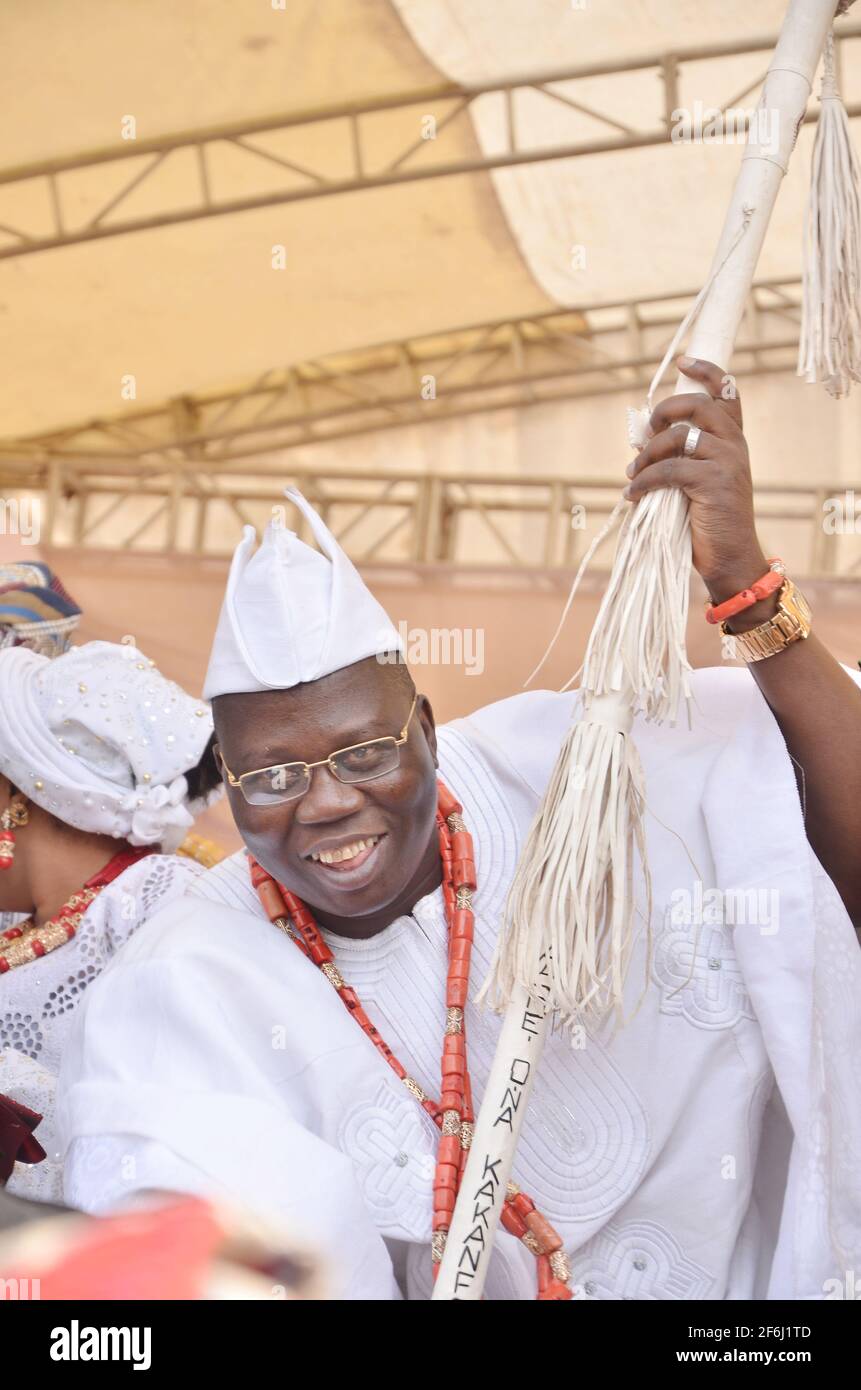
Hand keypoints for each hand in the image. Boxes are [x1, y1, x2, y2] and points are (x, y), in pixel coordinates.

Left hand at [623, 356, 775, 626]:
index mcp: (734, 440)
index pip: (728, 392)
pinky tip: (632, 495)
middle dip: (664, 413)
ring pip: (677, 437)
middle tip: (645, 435)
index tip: (684, 360)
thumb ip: (682, 456)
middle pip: (697, 406)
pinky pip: (667, 470)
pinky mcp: (712, 483)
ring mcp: (726, 462)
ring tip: (631, 475)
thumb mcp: (699, 481)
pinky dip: (643, 481)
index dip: (706, 371)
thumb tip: (640, 439)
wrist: (732, 560)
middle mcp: (735, 445)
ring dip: (645, 455)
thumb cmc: (710, 523)